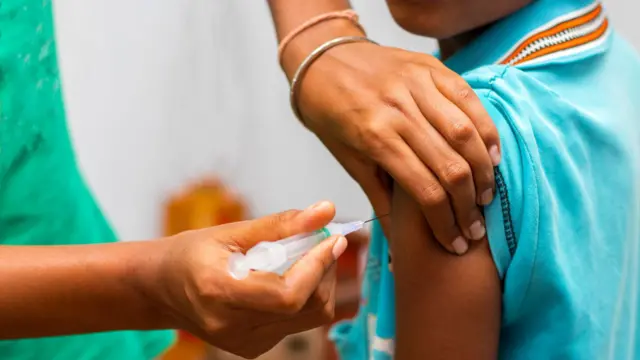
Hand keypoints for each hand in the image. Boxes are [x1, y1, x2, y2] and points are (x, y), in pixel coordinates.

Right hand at [138, 201, 345, 358]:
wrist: (162, 288)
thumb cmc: (191, 254)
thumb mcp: (232, 231)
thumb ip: (282, 224)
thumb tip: (326, 210)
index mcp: (220, 292)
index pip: (287, 294)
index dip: (317, 266)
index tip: (334, 238)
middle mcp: (233, 326)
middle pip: (306, 307)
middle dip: (323, 270)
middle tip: (321, 240)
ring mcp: (244, 343)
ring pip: (310, 317)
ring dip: (318, 283)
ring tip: (305, 256)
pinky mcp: (253, 348)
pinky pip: (297, 323)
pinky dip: (304, 297)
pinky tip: (289, 276)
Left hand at [286, 37, 500, 253]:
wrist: (321, 59)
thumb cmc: (330, 114)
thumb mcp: (347, 159)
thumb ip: (378, 196)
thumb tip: (398, 238)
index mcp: (375, 139)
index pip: (425, 191)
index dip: (445, 223)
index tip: (456, 243)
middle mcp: (399, 112)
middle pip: (451, 166)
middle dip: (469, 205)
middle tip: (476, 226)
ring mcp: (417, 86)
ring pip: (465, 134)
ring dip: (483, 171)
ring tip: (486, 195)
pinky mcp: (431, 67)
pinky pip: (468, 99)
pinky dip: (486, 128)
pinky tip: (492, 154)